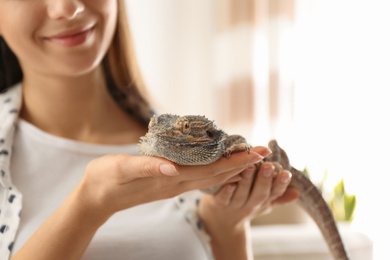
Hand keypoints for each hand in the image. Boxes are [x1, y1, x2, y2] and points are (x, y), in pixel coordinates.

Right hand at [76, 149, 263, 220]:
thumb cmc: (105, 180)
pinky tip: (221, 163)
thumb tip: (173, 166)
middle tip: (265, 152)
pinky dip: (215, 169)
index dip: (233, 162)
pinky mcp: (167, 182)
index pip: (209, 170)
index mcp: (168, 179)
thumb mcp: (121, 170)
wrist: (96, 199)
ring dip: (232, 167)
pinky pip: (198, 176)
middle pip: (216, 174)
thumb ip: (147, 166)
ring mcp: (173, 184)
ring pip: (209, 176)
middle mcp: (176, 183)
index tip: (256, 153)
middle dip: (241, 163)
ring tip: (250, 156)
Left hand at [196, 146, 299, 258]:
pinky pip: (223, 199)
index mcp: (262, 201)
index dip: (281, 184)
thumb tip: (297, 193)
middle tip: (268, 166)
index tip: (286, 173)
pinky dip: (226, 192)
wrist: (221, 223)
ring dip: (246, 181)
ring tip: (250, 167)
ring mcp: (233, 205)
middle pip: (259, 194)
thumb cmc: (245, 204)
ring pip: (241, 194)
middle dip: (264, 180)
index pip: (275, 193)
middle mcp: (249, 204)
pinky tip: (229, 183)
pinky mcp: (218, 204)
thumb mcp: (263, 203)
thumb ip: (278, 196)